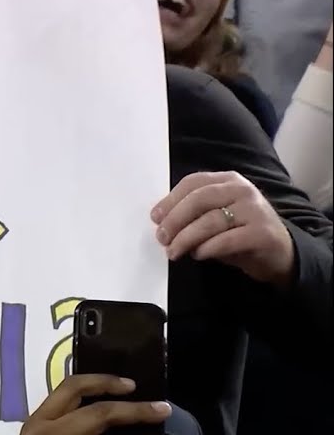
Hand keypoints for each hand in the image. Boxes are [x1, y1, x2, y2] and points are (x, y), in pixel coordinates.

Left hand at [152, 171, 294, 286]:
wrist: (280, 253)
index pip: (193, 183)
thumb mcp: (216, 217)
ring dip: (186, 238)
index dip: (170, 200)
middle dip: (175, 219)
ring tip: (174, 251)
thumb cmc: (240, 233)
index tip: (155, 218)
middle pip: (199, 199)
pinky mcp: (262, 233)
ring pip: (210, 221)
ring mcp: (255, 210)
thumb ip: (194, 214)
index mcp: (228, 180)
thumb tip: (162, 223)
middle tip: (161, 237)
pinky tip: (198, 254)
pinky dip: (207, 248)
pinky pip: (226, 240)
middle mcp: (243, 190)